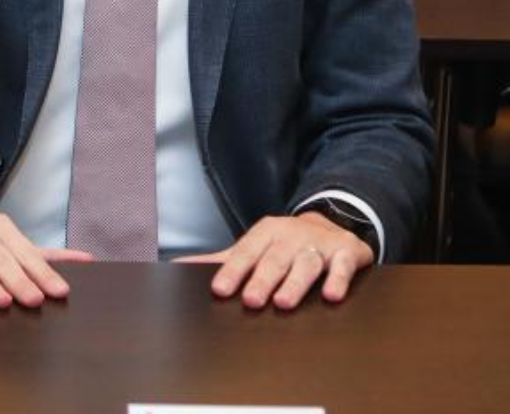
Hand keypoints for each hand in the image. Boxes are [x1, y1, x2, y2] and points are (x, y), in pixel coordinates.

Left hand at [176, 211, 373, 309]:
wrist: (332, 223)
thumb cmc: (285, 243)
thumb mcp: (254, 246)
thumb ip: (222, 260)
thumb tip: (179, 266)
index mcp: (265, 233)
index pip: (245, 252)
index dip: (232, 271)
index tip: (220, 290)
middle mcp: (291, 235)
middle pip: (274, 259)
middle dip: (262, 280)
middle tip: (251, 301)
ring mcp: (320, 243)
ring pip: (306, 263)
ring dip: (295, 283)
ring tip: (284, 303)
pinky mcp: (348, 251)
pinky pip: (343, 265)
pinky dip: (338, 279)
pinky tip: (331, 296)